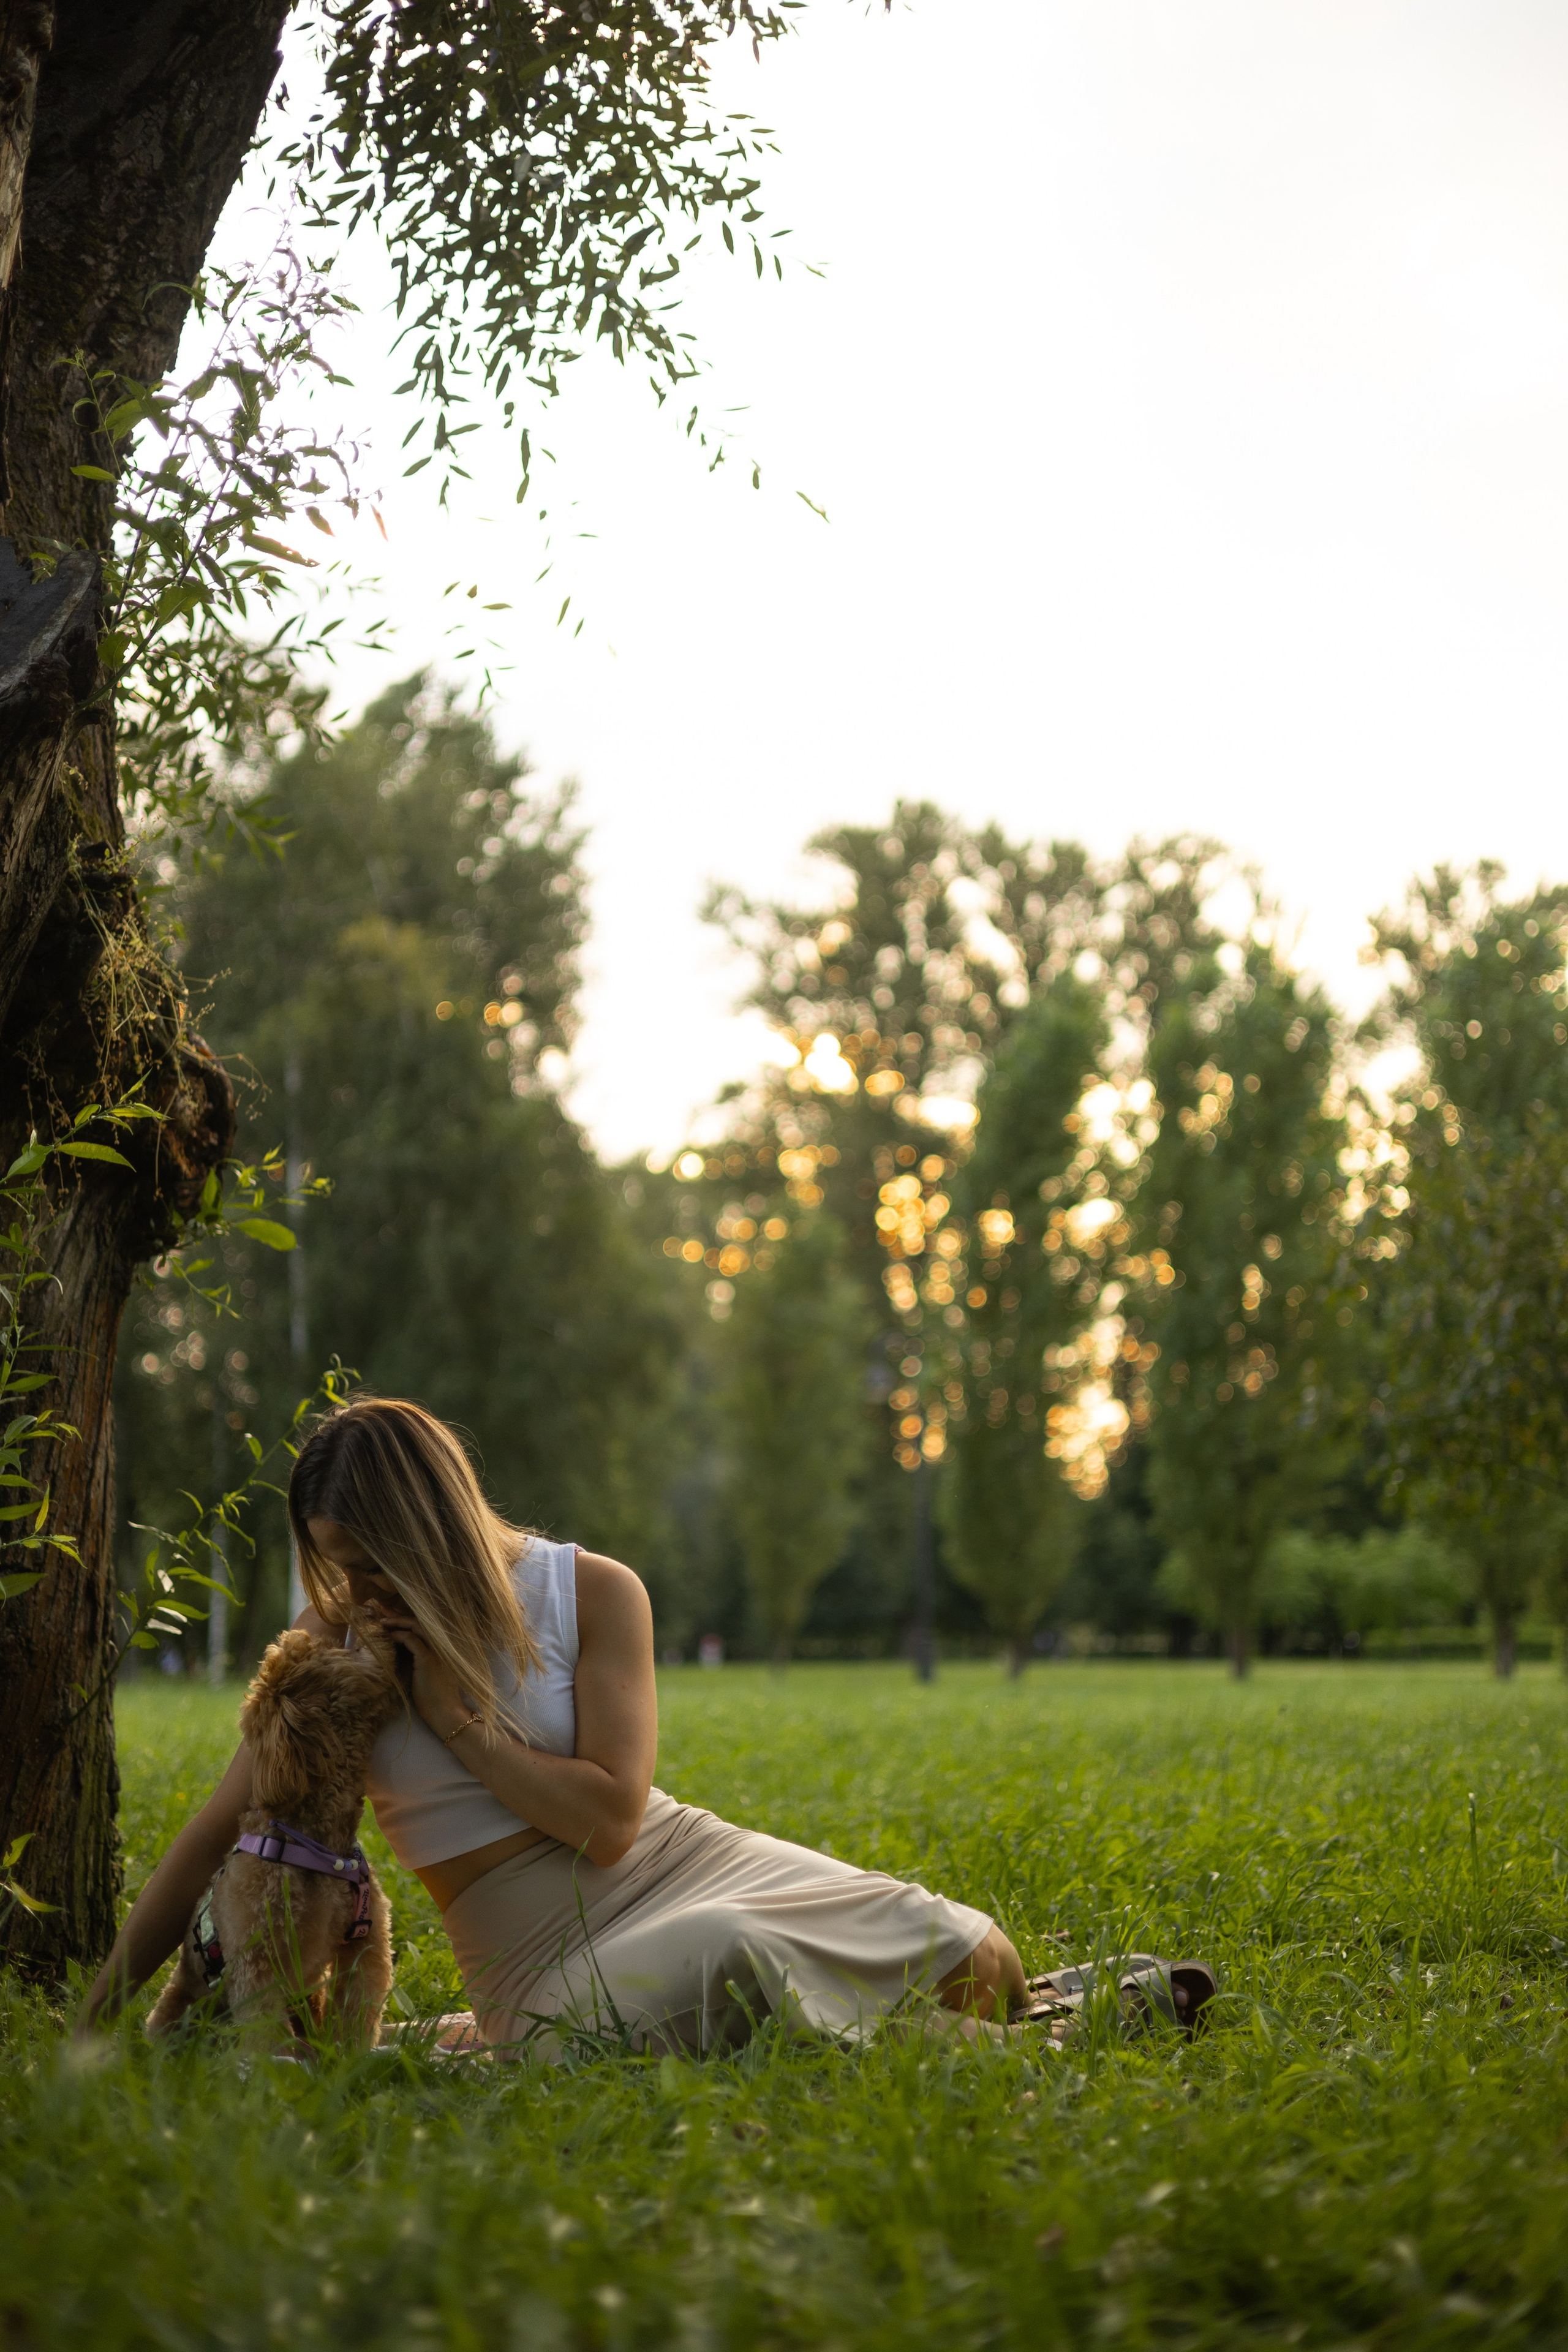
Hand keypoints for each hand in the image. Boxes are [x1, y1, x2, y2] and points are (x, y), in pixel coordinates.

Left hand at [370, 1604, 470, 1742]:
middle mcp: (441, 1645)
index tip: (394, 1619)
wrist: (445, 1711)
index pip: (425, 1626)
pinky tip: (389, 1636)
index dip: (409, 1620)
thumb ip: (420, 1658)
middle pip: (421, 1621)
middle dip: (401, 1616)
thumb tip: (403, 1650)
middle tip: (385, 1615)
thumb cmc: (436, 1696)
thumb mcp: (428, 1672)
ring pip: (416, 1626)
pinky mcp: (427, 1658)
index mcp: (442, 1647)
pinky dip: (399, 1635)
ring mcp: (435, 1650)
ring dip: (398, 1622)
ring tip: (384, 1622)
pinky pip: (411, 1639)